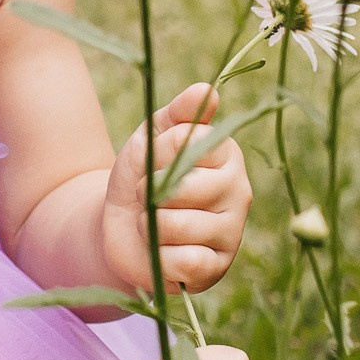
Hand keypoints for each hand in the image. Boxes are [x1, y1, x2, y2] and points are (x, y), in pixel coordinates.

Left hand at [101, 84, 252, 296]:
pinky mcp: (217, 267)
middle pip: (182, 186)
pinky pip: (186, 262)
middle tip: (148, 198)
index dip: (155, 154)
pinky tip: (162, 252)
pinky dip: (161, 258)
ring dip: (150, 226)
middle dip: (149, 193)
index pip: (186, 143)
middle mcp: (239, 190)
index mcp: (226, 154)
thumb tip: (206, 91)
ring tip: (153, 225)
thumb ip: (178, 114)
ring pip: (179, 225)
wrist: (120, 226)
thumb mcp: (152, 138)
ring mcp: (232, 231)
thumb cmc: (142, 175)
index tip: (151, 161)